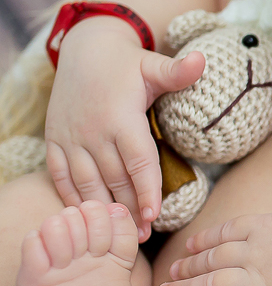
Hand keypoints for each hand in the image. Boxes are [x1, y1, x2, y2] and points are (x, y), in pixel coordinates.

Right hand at [43, 16, 204, 240]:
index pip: (138, 160)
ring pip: (86, 182)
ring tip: (121, 233)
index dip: (146, 188)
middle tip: (142, 235)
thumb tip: (202, 60)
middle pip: (114, 177)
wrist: (85, 49)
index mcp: (120, 116)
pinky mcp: (55, 140)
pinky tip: (88, 215)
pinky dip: (72, 197)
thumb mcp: (153, 64)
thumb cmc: (127, 63)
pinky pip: (60, 175)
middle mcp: (93, 131)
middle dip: (129, 208)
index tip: (154, 214)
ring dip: (103, 208)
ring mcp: (70, 137)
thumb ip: (177, 70)